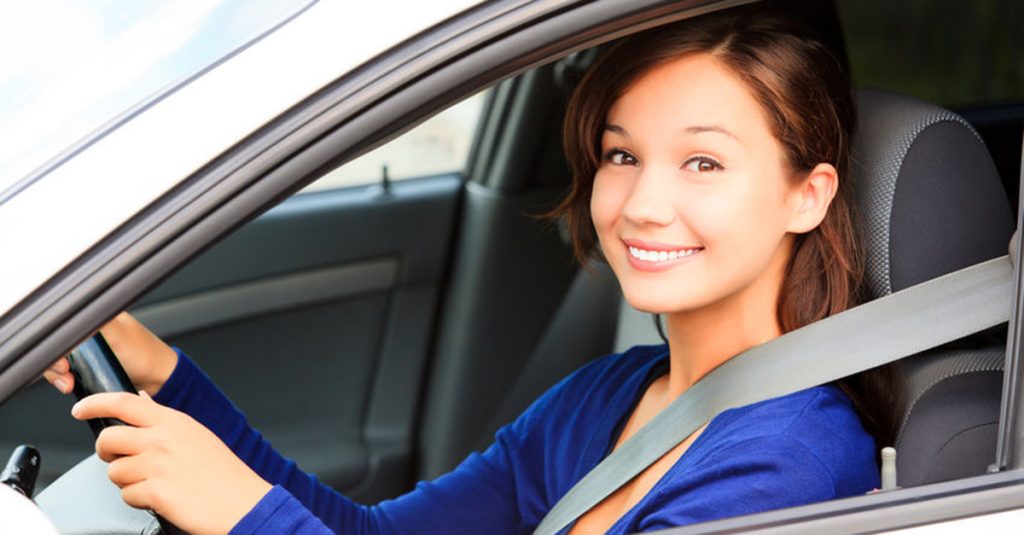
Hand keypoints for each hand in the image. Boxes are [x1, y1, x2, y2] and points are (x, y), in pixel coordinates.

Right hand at [44, 312, 177, 396]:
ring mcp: (88, 348)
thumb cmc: (146, 355)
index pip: (62, 324)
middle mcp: (90, 329)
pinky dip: (65, 379)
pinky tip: (72, 385)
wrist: (159, 380)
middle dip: (55, 362)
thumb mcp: (116, 333)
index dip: (56, 343)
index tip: (62, 359)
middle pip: (56, 343)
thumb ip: (93, 320)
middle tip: (65, 373)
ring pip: (58, 358)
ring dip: (58, 374)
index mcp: (97, 315)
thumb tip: (71, 309)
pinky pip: (66, 370)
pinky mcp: (89, 364)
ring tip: (69, 383)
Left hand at [72, 392, 271, 533]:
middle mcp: (162, 439)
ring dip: (127, 481)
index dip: (95, 403)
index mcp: (173, 421)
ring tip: (153, 482)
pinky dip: (139, 500)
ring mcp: (157, 465)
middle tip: (119, 458)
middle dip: (107, 452)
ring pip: (114, 471)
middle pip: (109, 438)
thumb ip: (163, 417)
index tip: (81, 409)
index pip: (123, 402)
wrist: (241, 502)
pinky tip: (160, 497)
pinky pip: (126, 495)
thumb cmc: (223, 471)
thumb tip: (141, 400)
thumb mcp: (195, 433)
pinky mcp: (155, 491)